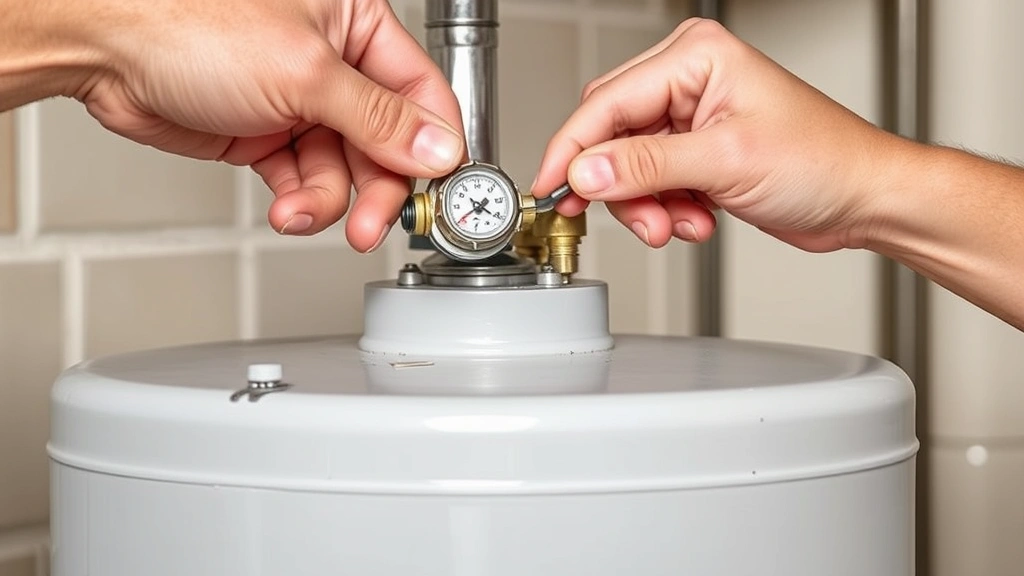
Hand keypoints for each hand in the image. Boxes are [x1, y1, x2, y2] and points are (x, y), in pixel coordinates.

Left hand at [68, 0, 465, 250]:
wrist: (103, 46)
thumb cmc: (187, 21)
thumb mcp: (304, 70)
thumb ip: (378, 117)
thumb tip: (437, 148)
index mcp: (357, 24)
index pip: (421, 93)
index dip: (434, 146)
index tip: (440, 191)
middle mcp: (334, 63)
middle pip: (386, 143)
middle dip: (376, 188)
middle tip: (370, 223)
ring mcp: (300, 102)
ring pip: (344, 170)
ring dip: (329, 200)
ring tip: (302, 210)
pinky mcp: (268, 135)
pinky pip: (306, 180)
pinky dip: (301, 201)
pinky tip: (287, 208)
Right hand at [532, 18, 896, 252]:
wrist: (861, 198)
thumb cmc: (823, 161)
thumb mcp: (726, 160)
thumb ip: (647, 166)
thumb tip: (587, 172)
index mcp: (695, 57)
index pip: (607, 103)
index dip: (574, 150)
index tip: (552, 189)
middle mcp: (687, 81)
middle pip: (611, 136)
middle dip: (621, 187)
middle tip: (640, 220)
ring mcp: (689, 119)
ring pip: (626, 168)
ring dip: (648, 206)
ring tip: (682, 224)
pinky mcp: (693, 152)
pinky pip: (649, 184)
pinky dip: (665, 211)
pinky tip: (699, 219)